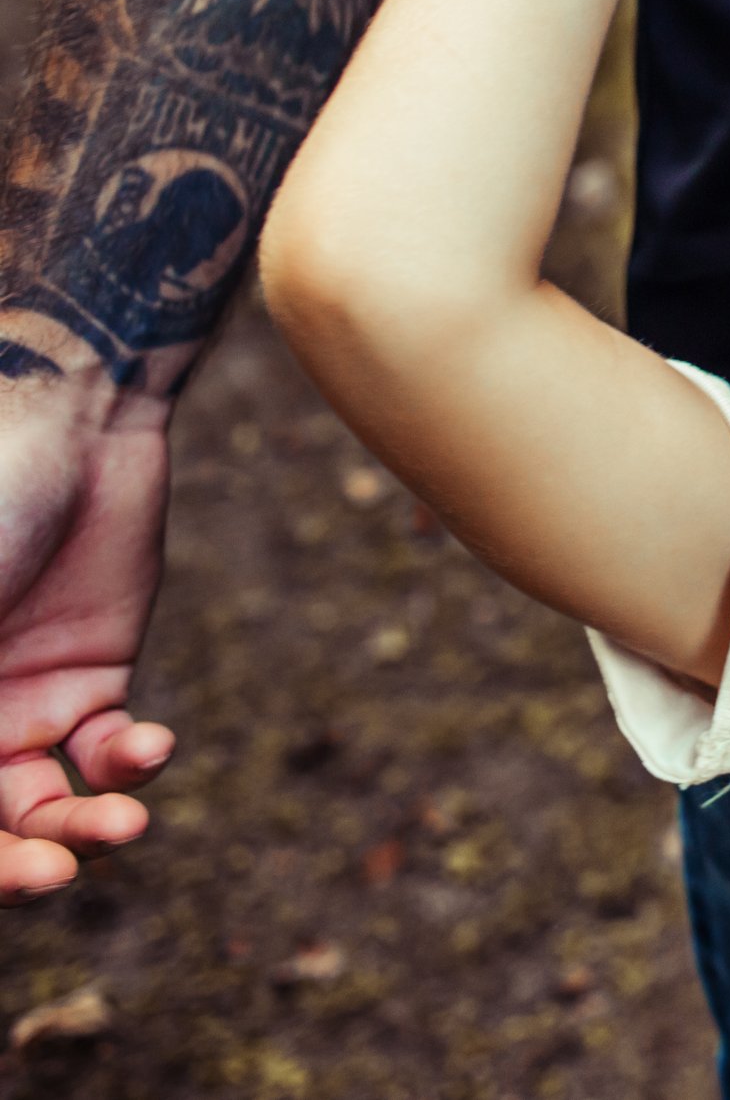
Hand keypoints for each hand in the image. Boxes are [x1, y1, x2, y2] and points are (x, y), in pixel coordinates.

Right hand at [0, 370, 176, 903]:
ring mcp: (17, 703)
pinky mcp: (93, 677)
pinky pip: (108, 754)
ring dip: (82, 831)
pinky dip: (130, 766)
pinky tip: (150, 748)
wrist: (71, 420)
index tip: (1, 861)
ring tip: (123, 828)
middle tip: (50, 875)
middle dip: (9, 866)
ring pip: (43, 809)